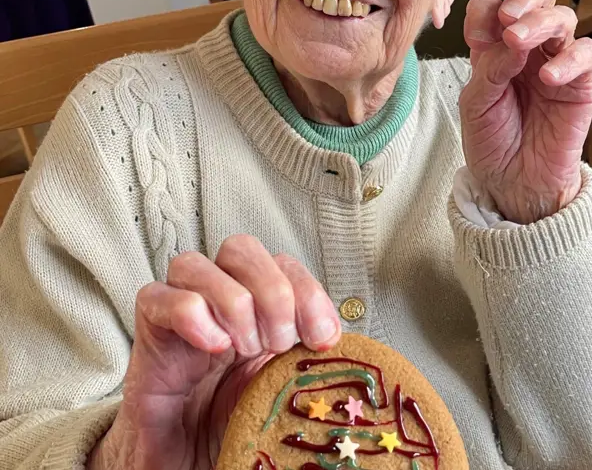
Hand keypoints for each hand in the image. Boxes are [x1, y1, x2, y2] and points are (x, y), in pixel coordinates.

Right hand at [87, 234, 340, 469]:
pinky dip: (193, 316)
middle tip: (277, 344)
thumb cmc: (234, 417)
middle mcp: (216, 295)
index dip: (309, 293)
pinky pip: (158, 296)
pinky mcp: (147, 330)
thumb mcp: (283, 381)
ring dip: (233, 304)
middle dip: (272, 293)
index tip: (322, 339)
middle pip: (241, 248)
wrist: (186, 456)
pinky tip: (214, 348)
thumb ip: (307, 353)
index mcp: (255, 303)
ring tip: (243, 350)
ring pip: (197, 263)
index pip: (285, 265)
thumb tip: (338, 337)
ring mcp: (178, 307)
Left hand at [459, 0, 591, 223]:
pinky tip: (548, 77)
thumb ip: (490, 68)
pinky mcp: (581, 84)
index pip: (494, 7)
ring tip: (519, 42)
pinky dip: (569, 59)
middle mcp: (528, 49)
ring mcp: (557, 62)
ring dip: (541, 23)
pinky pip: (587, 55)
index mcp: (495, 48)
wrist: (514, 183)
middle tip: (508, 19)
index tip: (476, 34)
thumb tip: (512, 38)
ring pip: (564, 18)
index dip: (486, 10)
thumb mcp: (476, 105)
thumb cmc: (492, 144)